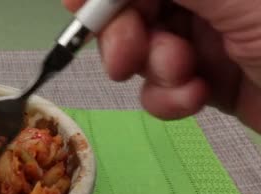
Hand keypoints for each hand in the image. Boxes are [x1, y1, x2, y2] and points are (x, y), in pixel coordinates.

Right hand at [63, 0, 260, 131]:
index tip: (74, 8)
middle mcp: (202, 6)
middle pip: (131, 15)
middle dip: (122, 38)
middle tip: (122, 61)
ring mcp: (202, 45)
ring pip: (143, 55)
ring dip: (153, 70)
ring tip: (183, 76)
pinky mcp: (204, 85)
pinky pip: (161, 91)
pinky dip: (167, 99)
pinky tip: (195, 98)